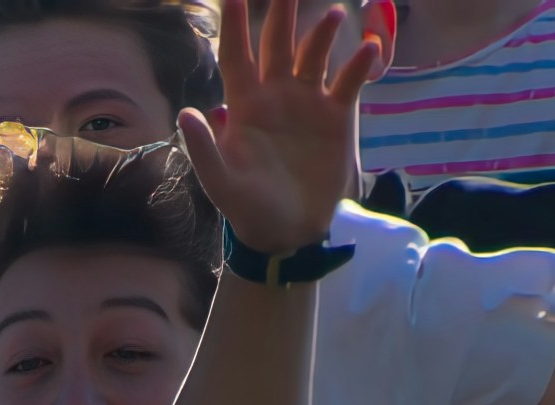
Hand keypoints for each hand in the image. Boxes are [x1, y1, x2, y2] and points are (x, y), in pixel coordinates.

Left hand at [181, 0, 381, 260]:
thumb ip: (203, 149)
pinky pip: (349, 81)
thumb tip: (186, 113)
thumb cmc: (248, 209)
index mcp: (244, 104)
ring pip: (314, 55)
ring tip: (332, 14)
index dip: (235, 22)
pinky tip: (368, 47)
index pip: (237, 53)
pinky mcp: (337, 117)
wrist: (288, 233)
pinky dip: (358, 64)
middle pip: (277, 42)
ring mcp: (308, 102)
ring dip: (321, 33)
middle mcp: (276, 94)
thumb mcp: (221, 184)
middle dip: (280, 10)